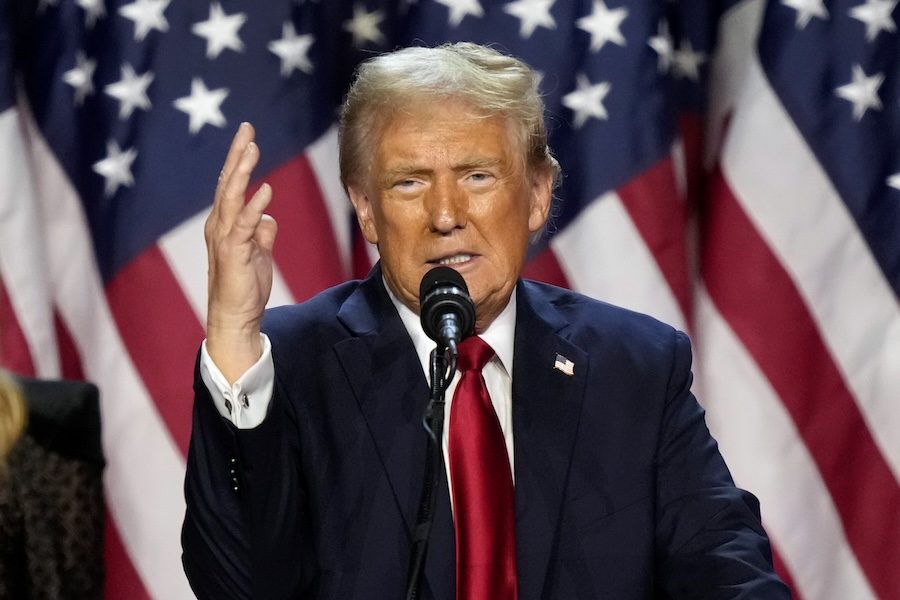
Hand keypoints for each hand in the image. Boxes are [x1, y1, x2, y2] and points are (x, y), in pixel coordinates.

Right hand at [204, 123, 276, 382]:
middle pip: (228, 184)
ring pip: (232, 198)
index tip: (249, 136)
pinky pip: (245, 225)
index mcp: (225, 224)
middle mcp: (220, 226)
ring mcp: (225, 239)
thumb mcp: (258, 254)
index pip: (231, 186)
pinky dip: (255, 206)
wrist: (236, 317)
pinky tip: (266, 190)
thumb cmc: (245, 287)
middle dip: (238, 155)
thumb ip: (261, 233)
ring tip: (252, 149)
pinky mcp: (235, 253)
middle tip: (247, 129)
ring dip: (242, 172)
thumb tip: (269, 218)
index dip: (239, 160)